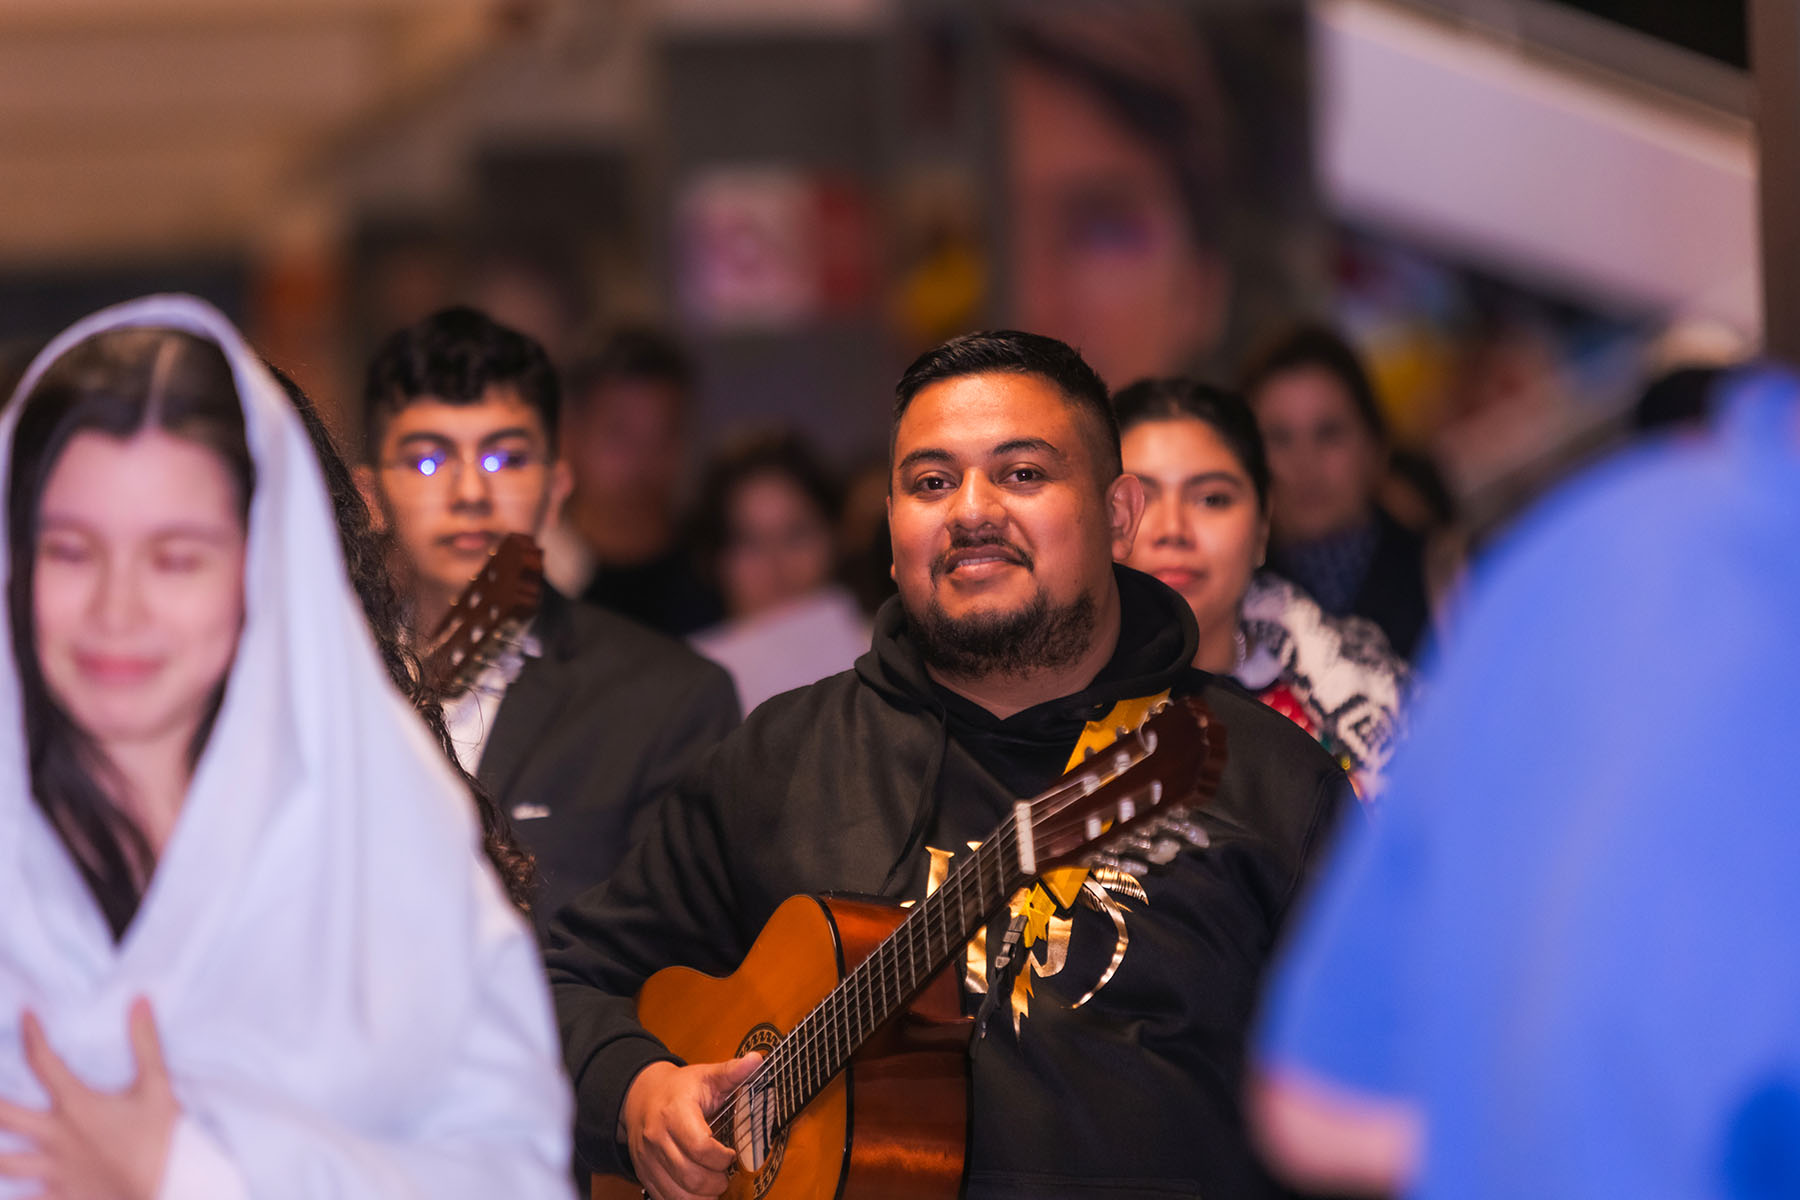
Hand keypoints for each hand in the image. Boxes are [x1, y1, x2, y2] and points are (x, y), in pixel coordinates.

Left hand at [0, 998, 178, 1199]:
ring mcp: (50, 1169)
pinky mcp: (54, 1195)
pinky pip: (21, 1198)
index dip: (32, 1035)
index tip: (25, 1015)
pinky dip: (13, 1195)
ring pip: (2, 1161)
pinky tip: (6, 1192)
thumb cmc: (155, 1143)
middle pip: (4, 1115)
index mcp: (76, 1106)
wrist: (158, 1195)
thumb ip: (145, 1045)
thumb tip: (140, 1000)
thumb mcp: (157, 1089)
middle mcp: (54, 1135)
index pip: (43, 1062)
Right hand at [620, 1054, 761, 1199]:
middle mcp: (657, 1138)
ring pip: (677, 1194)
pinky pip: (664, 1198)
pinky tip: (698, 1192)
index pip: (700, 1146)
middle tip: (725, 1175)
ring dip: (702, 1197)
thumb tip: (757, 1060)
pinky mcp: (643, 1173)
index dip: (721, 1158)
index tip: (731, 1154)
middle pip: (690, 1176)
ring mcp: (647, 1159)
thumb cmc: (679, 1089)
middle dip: (716, 1182)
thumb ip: (731, 1072)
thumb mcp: (705, 1075)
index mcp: (674, 1113)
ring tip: (714, 1185)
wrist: (640, 1096)